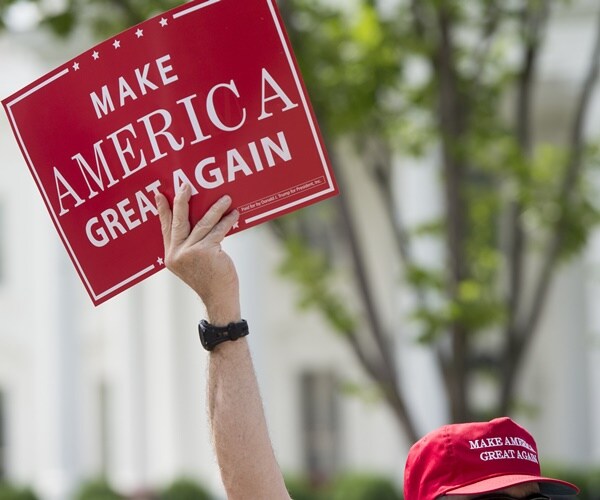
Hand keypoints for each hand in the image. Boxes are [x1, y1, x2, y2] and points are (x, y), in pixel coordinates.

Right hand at [156, 184, 240, 322]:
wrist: (219, 299)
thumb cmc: (209, 280)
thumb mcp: (193, 263)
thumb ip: (190, 245)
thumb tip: (201, 220)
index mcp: (170, 256)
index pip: (166, 227)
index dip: (163, 210)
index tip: (160, 194)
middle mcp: (177, 253)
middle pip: (179, 220)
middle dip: (182, 200)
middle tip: (186, 184)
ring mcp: (190, 252)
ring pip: (203, 223)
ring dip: (216, 208)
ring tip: (225, 197)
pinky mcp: (206, 251)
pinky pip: (218, 230)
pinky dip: (227, 221)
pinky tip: (234, 214)